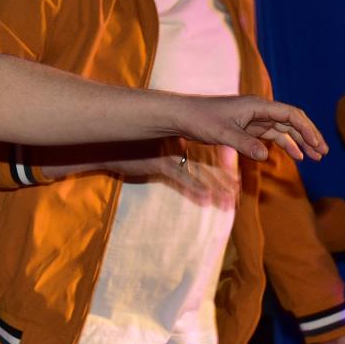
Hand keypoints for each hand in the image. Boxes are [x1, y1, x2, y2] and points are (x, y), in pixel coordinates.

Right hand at [106, 154, 238, 208]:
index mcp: (178, 144)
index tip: (236, 182)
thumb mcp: (152, 157)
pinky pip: (178, 177)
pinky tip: (205, 197)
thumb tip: (182, 170)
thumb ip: (169, 162)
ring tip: (230, 199)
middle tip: (239, 192)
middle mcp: (177, 147)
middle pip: (207, 165)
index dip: (221, 169)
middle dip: (224, 180)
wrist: (105, 148)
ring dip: (215, 186)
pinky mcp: (156, 163)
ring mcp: (167, 155)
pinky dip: (192, 187)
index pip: (206, 157)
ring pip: (198, 171)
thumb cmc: (128, 154)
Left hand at [172, 95, 326, 162]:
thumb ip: (244, 144)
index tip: (318, 145)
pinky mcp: (246, 127)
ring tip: (314, 157)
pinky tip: (294, 155)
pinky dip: (284, 144)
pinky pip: (271, 135)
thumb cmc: (200, 120)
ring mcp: (253, 118)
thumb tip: (265, 155)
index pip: (290, 114)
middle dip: (309, 136)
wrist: (181, 116)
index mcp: (257, 105)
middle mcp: (258, 109)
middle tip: (323, 153)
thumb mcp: (222, 134)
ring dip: (299, 142)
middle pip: (291, 120)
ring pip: (283, 129)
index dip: (307, 129)